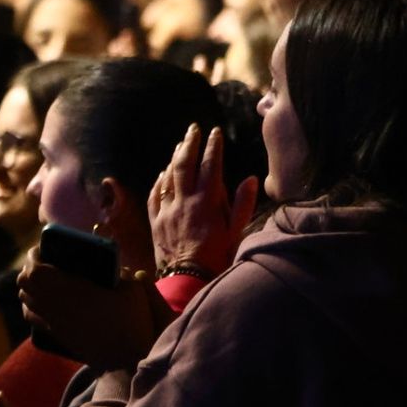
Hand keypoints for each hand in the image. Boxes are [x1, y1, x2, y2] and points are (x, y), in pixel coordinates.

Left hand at [18, 251, 168, 370]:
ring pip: (24, 299)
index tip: (44, 249)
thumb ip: (120, 272)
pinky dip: (30, 306)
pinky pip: (31, 317)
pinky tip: (41, 303)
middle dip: (30, 269)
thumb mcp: (130, 288)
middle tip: (44, 263)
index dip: (34, 255)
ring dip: (29, 287)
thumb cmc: (130, 320)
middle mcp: (52, 302)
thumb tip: (115, 267)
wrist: (127, 358)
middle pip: (23, 281)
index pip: (33, 267)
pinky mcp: (55, 334)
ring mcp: (51, 320)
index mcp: (66, 287)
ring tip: (43, 281)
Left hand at [149, 123, 257, 276]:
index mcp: (207, 201)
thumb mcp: (236, 232)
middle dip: (190, 143)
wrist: (188, 279)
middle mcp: (184, 200)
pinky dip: (161, 180)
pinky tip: (164, 174)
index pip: (210, 165)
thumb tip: (250, 178)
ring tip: (181, 145)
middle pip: (185, 163)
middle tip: (194, 128)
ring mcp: (167, 209)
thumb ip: (242, 204)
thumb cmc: (218, 257)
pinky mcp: (155, 219)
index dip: (213, 146)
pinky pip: (155, 193)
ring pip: (168, 176)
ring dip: (174, 158)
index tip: (215, 132)